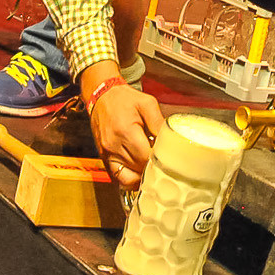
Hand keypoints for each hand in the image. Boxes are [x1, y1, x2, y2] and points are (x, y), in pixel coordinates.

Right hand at [87, 75, 165, 190]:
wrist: (102, 96)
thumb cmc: (125, 99)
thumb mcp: (146, 103)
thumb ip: (159, 122)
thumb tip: (171, 140)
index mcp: (125, 131)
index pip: (145, 158)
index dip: (159, 160)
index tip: (167, 156)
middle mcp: (113, 145)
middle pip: (138, 169)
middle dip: (152, 167)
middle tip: (162, 161)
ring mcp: (107, 153)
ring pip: (128, 177)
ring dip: (141, 174)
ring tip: (150, 166)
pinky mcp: (104, 157)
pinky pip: (117, 177)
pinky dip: (129, 178)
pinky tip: (138, 171)